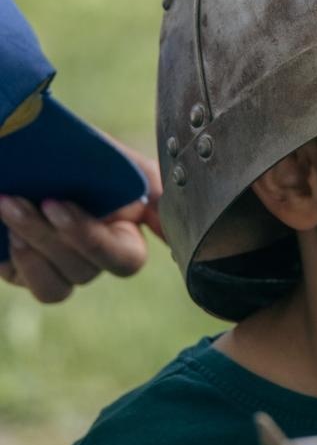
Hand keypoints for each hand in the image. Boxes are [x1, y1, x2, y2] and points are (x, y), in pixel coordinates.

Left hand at [0, 144, 162, 302]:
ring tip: (9, 207)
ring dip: (32, 246)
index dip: (89, 239)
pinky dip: (15, 259)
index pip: (124, 261)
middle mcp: (94, 262)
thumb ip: (156, 189)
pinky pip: (26, 282)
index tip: (58, 203)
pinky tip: (4, 229)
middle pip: (84, 271)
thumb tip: (172, 221)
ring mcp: (61, 271)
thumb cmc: (88, 157)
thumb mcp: (126, 165)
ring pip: (55, 288)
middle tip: (26, 200)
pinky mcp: (27, 274)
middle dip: (50, 235)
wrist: (40, 156)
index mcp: (126, 241)